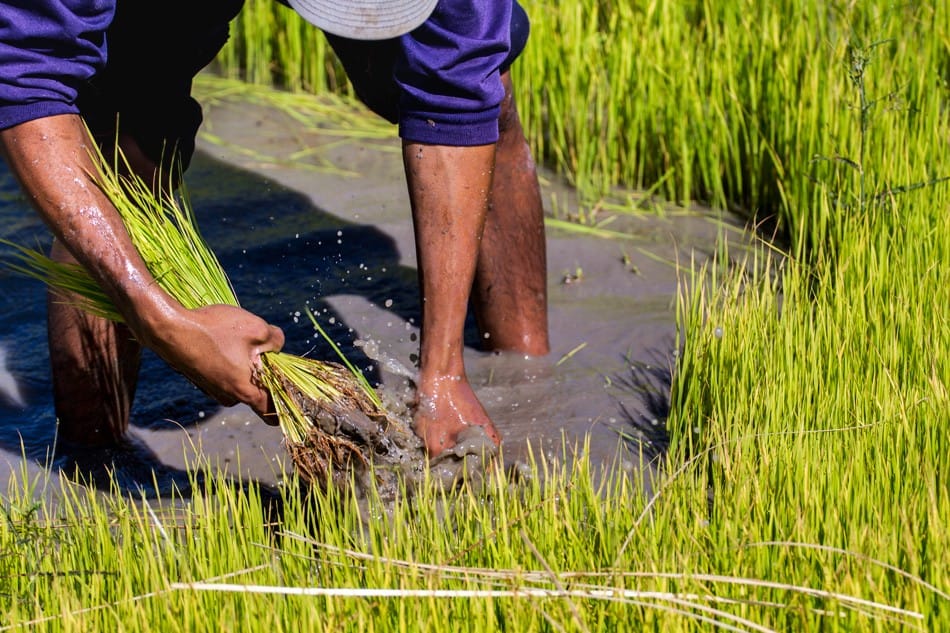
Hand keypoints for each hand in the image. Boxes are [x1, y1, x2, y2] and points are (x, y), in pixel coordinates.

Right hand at [142, 304, 284, 420]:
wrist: (168, 329)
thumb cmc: (213, 330)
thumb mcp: (256, 328)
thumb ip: (276, 339)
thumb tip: (278, 344)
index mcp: (245, 391)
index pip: (271, 412)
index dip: (286, 406)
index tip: (294, 399)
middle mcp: (228, 396)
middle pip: (257, 389)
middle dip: (265, 371)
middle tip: (263, 347)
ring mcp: (212, 390)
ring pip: (240, 378)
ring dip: (245, 362)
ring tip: (236, 338)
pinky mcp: (201, 379)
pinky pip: (225, 373)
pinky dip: (229, 360)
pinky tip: (221, 339)